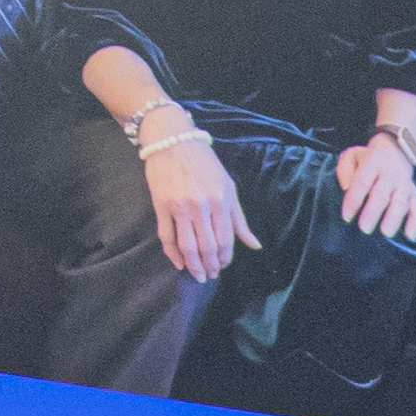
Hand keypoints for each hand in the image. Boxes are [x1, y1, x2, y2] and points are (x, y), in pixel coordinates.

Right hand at [138, 124, 245, 281]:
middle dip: (210, 266)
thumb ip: (239, 219)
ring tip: (197, 275)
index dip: (225, 258)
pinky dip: (173, 254)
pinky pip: (167, 237)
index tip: (223, 266)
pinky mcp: (161, 206)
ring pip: (188, 246)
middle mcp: (201, 205)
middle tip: (210, 276)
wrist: (173, 140)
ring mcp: (180, 207)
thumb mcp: (228, 186)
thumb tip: (254, 245)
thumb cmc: (204, 163)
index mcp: (220, 200)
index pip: (226, 240)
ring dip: (194, 265)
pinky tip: (179, 264)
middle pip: (207, 247)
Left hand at [337, 128, 415, 243]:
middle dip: (373, 212)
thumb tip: (346, 188)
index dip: (354, 200)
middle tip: (364, 228)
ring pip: (400, 202)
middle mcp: (391, 173)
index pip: (362, 181)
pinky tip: (409, 235)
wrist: (395, 150)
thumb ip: (344, 170)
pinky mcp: (414, 194)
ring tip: (386, 233)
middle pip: (381, 194)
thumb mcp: (351, 156)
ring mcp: (404, 184)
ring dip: (393, 218)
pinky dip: (415, 222)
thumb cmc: (367, 160)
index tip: (347, 217)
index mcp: (373, 162)